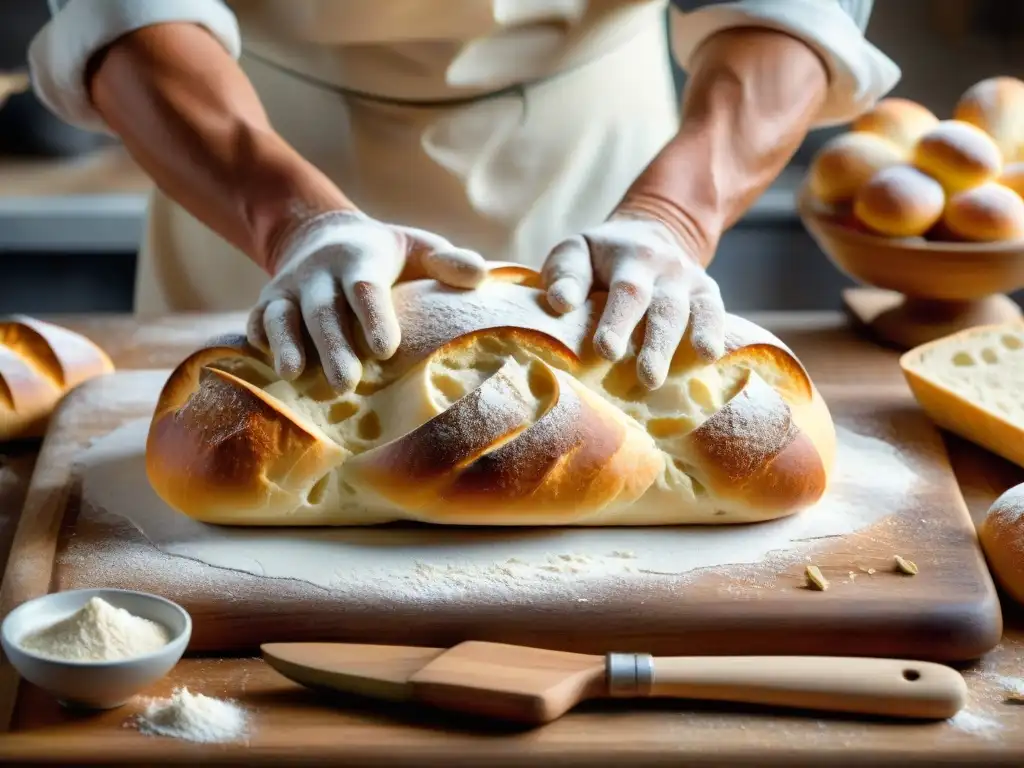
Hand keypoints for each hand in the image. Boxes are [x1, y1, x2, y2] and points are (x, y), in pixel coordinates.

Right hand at [247, 210, 485, 391]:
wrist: (321, 234)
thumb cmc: (385, 254)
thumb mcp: (418, 246)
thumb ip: (448, 261)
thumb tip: (479, 275)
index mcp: (360, 259)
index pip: (365, 289)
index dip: (374, 317)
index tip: (385, 350)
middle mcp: (319, 273)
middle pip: (323, 311)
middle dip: (333, 347)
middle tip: (346, 385)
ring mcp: (289, 288)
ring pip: (284, 316)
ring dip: (288, 345)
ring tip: (294, 376)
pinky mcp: (268, 302)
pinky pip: (258, 321)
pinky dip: (258, 341)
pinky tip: (266, 368)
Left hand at [541, 213, 725, 389]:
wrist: (651, 230)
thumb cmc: (602, 255)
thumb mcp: (578, 251)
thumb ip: (566, 274)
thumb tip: (562, 302)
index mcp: (630, 256)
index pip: (626, 290)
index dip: (617, 321)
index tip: (606, 350)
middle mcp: (664, 266)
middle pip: (662, 307)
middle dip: (655, 344)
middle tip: (647, 377)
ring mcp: (688, 279)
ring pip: (687, 313)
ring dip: (678, 346)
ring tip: (669, 378)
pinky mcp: (707, 292)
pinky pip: (714, 312)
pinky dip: (714, 333)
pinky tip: (709, 357)